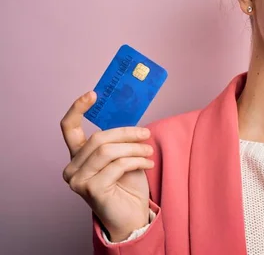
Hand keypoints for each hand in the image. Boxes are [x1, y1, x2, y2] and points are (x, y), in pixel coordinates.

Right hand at [60, 91, 154, 241]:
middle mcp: (72, 169)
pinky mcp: (91, 190)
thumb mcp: (123, 156)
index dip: (77, 108)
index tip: (93, 94)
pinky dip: (137, 160)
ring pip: (108, 150)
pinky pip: (118, 165)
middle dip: (126, 133)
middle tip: (146, 134)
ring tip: (149, 150)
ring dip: (134, 147)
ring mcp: (78, 181)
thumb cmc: (127, 185)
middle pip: (98, 138)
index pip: (68, 128)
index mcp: (78, 156)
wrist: (132, 216)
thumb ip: (118, 140)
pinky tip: (148, 163)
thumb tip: (130, 118)